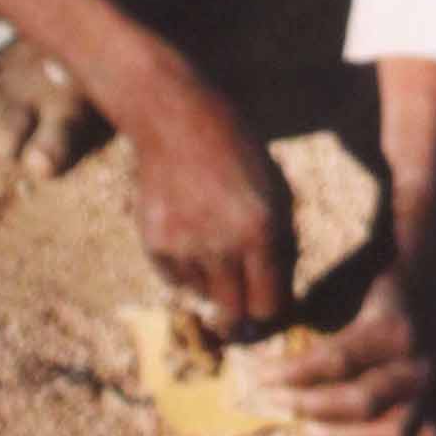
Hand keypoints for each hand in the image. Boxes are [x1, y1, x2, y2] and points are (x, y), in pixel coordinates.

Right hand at [128, 71, 291, 332]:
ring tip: (214, 244)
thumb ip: (281, 245)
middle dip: (241, 316)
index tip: (268, 308)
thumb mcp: (277, 192)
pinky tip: (190, 233)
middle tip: (241, 312)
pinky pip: (174, 279)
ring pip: (204, 296)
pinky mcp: (154, 243)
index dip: (271, 312)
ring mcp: (184, 246)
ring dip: (213, 283)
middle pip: (234, 314)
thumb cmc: (238, 154)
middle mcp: (222, 245)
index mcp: (262, 231)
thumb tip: (277, 299)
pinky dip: (185, 268)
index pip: (269, 305)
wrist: (176, 119)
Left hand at [271, 267, 435, 435]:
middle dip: (308, 406)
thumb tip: (275, 346)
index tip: (259, 376)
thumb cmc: (398, 285)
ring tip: (311, 429)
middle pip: (357, 401)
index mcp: (394, 329)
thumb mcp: (361, 286)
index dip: (291, 373)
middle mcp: (418, 364)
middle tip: (277, 403)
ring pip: (390, 432)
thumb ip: (324, 314)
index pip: (332, 360)